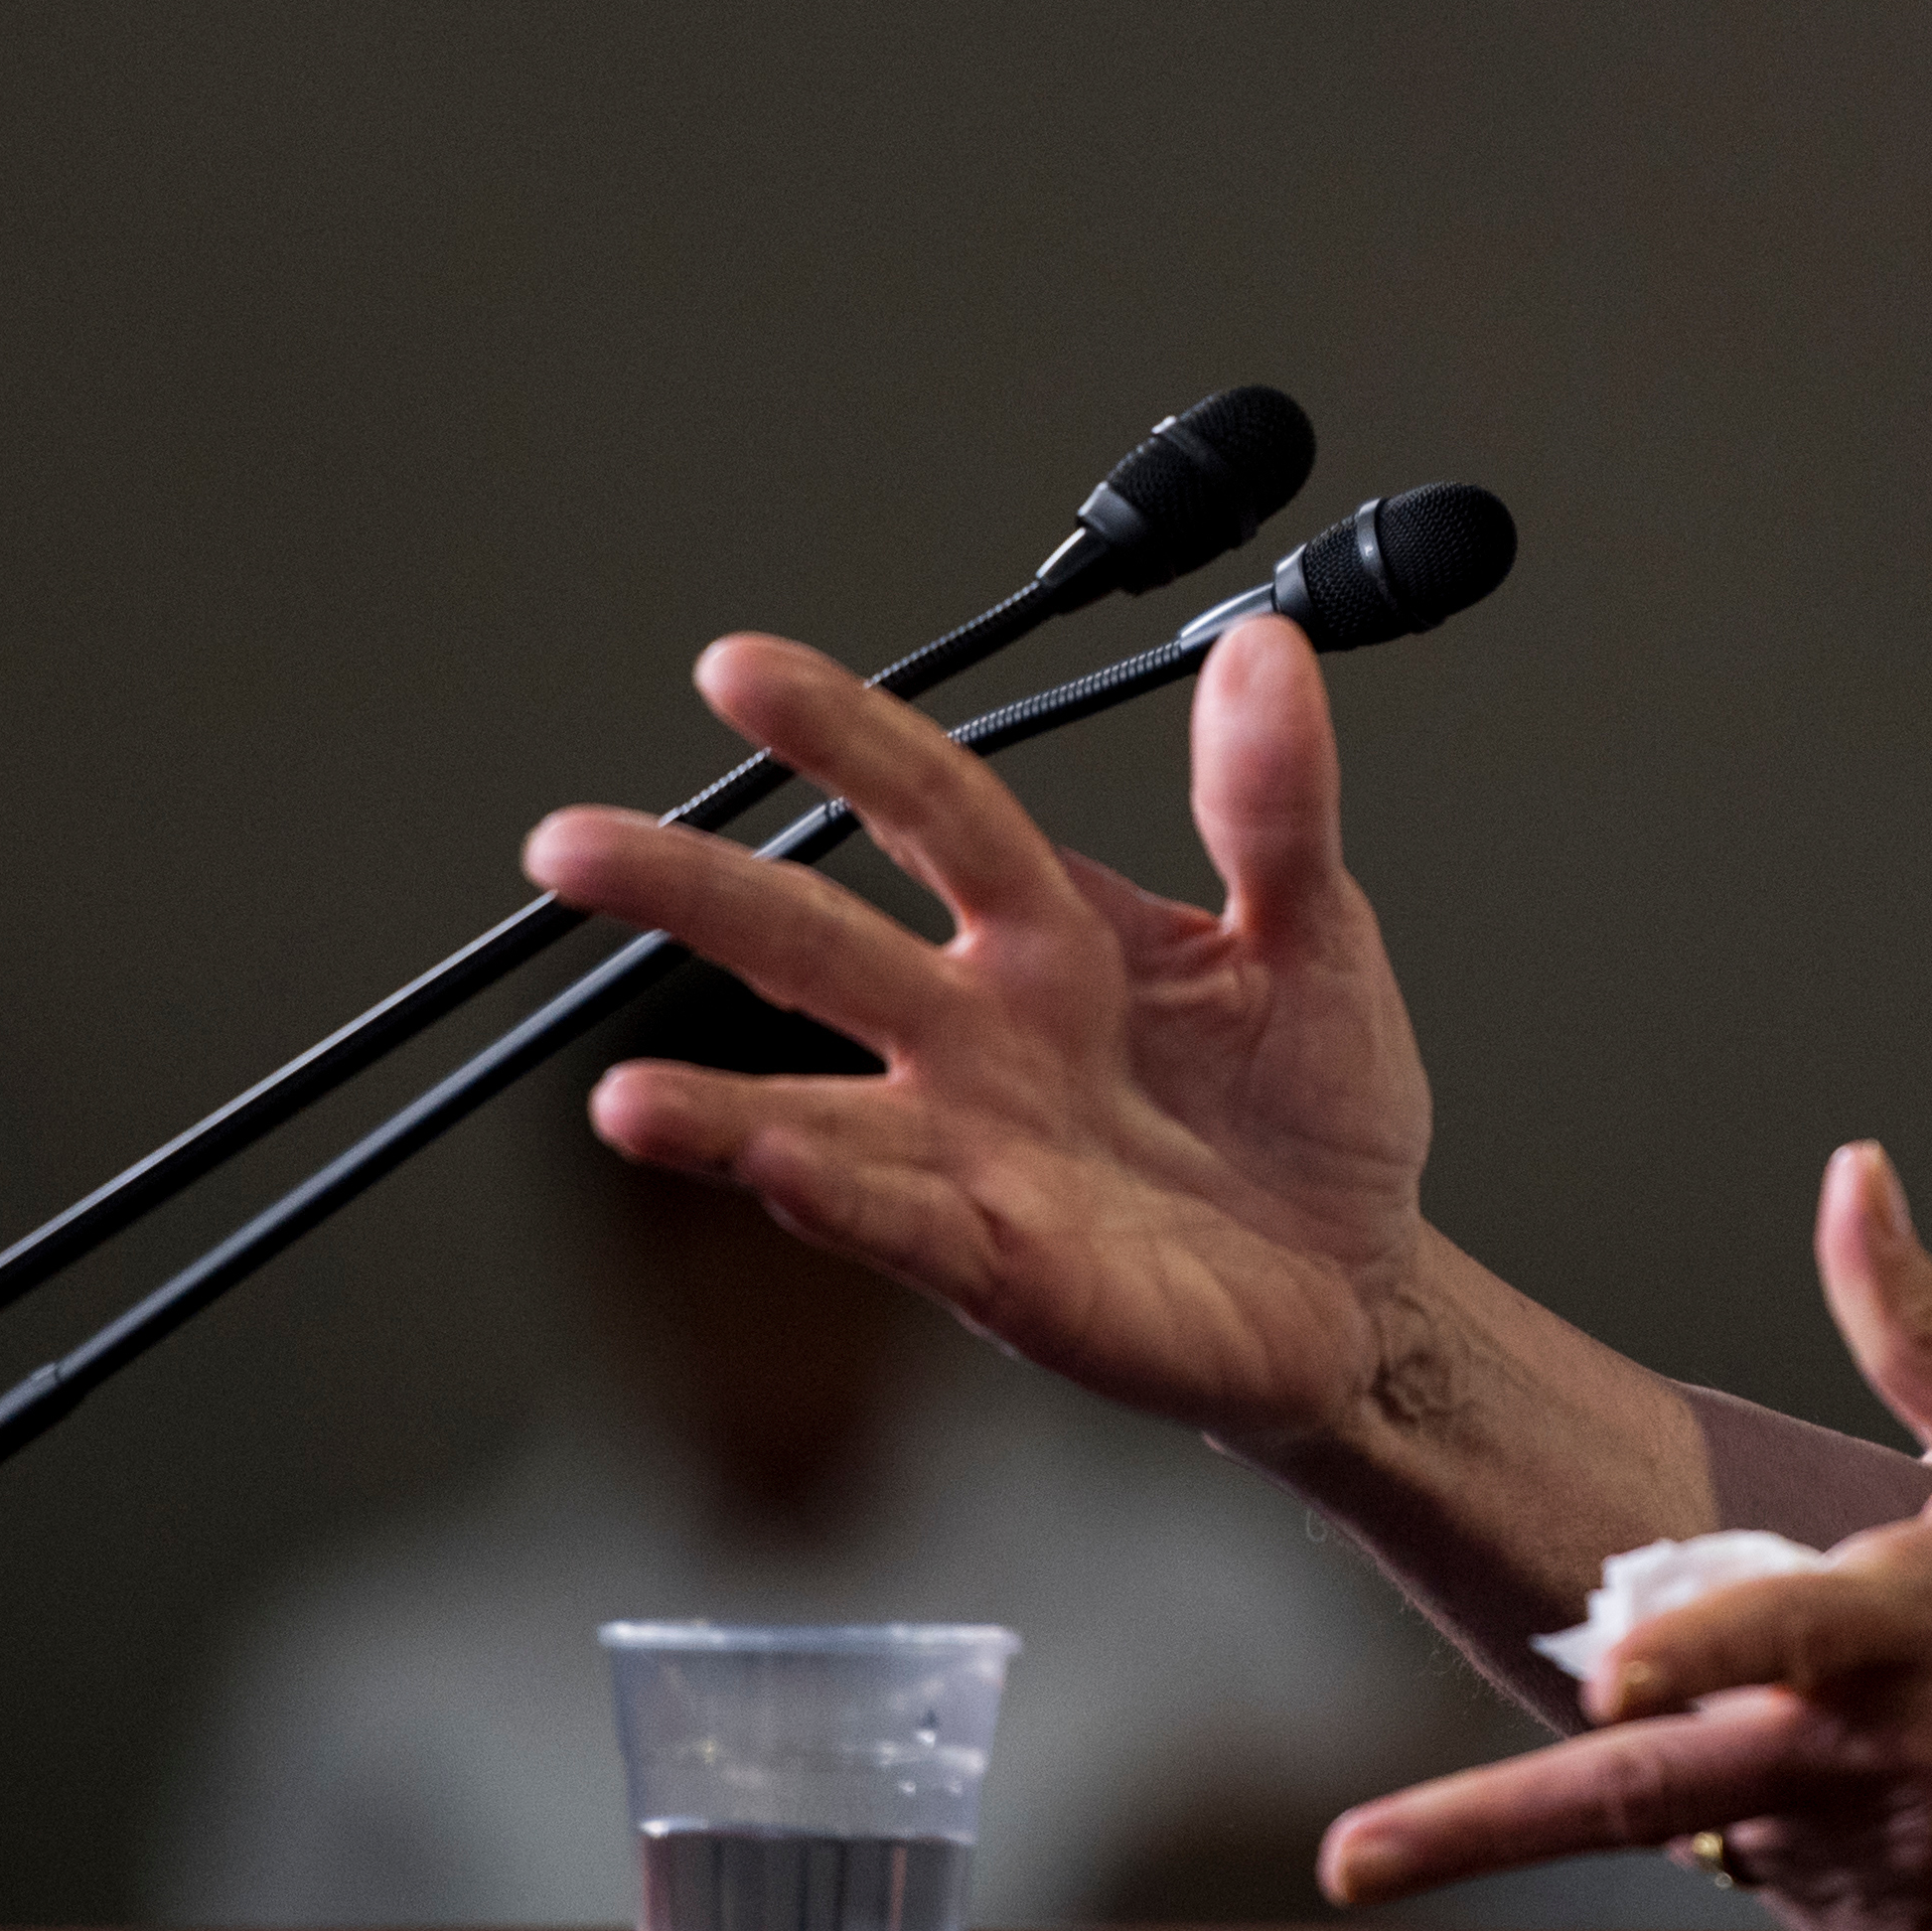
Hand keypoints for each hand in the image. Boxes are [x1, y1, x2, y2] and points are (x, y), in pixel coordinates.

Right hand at [522, 612, 1435, 1458]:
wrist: (1365, 1281)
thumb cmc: (1319, 1105)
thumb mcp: (1318, 931)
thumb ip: (1274, 803)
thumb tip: (1266, 649)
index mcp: (1049, 932)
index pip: (929, 807)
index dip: (841, 734)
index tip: (736, 669)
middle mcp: (980, 1036)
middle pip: (815, 943)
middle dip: (690, 891)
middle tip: (566, 844)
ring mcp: (978, 1154)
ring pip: (813, 1118)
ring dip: (715, 1115)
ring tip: (621, 1101)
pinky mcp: (1011, 1270)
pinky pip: (908, 1228)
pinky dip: (840, 1201)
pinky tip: (774, 1171)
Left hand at [1315, 1144, 1931, 1930]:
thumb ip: (1916, 1319)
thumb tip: (1849, 1170)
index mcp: (1907, 1628)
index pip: (1769, 1640)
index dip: (1681, 1656)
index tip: (1593, 1671)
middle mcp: (1876, 1766)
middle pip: (1649, 1798)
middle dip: (1482, 1830)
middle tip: (1348, 1858)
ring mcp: (1883, 1872)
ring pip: (1726, 1816)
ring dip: (1738, 1766)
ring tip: (1877, 1709)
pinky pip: (1794, 1877)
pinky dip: (1810, 1824)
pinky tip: (1910, 1772)